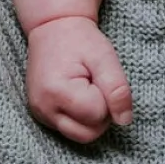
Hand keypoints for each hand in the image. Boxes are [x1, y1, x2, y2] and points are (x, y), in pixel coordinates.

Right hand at [24, 14, 133, 143]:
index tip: (97, 76)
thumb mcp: (105, 58)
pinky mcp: (41, 115)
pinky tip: (78, 95)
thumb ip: (117, 89)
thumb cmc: (80, 40)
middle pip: (88, 134)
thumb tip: (125, 120)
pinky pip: (70, 128)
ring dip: (91, 117)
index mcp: (56, 92)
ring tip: (87, 89)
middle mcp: (43, 108)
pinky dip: (80, 117)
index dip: (106, 97)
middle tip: (96, 85)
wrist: (53, 27)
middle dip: (101, 114)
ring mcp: (39, 114)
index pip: (97, 115)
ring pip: (80, 135)